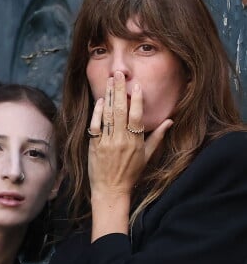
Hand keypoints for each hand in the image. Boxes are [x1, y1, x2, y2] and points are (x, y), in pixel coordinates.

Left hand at [87, 71, 171, 239]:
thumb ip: (157, 137)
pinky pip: (95, 126)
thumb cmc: (131, 173)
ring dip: (109, 96)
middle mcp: (121, 140)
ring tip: (109, 81)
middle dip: (120, 91)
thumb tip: (170, 121)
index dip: (137, 101)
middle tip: (119, 74)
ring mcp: (106, 142)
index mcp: (136, 142)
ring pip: (108, 116)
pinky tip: (100, 101)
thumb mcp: (148, 156)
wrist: (111, 189)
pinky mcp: (94, 145)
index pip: (137, 117)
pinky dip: (97, 113)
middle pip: (120, 111)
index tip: (136, 86)